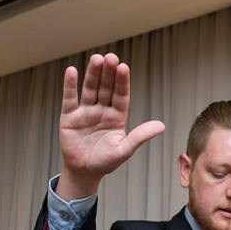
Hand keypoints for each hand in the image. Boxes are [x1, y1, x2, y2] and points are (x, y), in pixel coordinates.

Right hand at [56, 53, 164, 199]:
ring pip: (90, 89)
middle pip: (106, 87)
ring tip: (96, 59)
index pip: (121, 95)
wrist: (84, 172)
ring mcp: (86, 112)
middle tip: (111, 57)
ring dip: (92, 74)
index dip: (122, 82)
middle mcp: (102, 110)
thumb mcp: (125, 150)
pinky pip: (70, 98)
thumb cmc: (106, 162)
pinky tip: (72, 71)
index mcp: (117, 116)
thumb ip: (140, 136)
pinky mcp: (69, 116)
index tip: (124, 67)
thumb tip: (161, 126)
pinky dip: (70, 85)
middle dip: (109, 73)